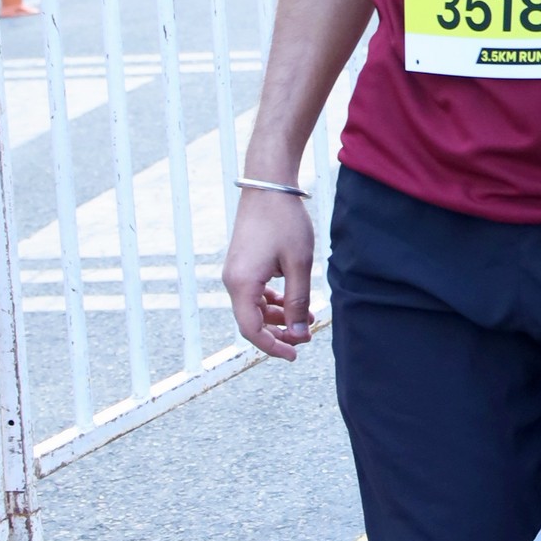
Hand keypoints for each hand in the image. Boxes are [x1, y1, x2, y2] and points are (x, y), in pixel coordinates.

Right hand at [223, 184, 316, 356]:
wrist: (268, 186)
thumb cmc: (285, 221)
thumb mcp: (298, 264)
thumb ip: (298, 300)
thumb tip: (299, 332)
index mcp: (242, 284)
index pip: (251, 330)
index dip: (273, 347)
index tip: (295, 354)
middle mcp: (232, 281)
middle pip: (252, 322)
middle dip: (279, 332)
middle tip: (308, 335)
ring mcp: (235, 272)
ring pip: (254, 308)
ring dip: (279, 317)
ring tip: (308, 317)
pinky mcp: (242, 264)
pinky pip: (254, 293)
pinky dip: (273, 301)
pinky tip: (293, 300)